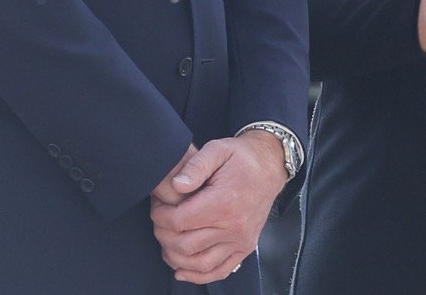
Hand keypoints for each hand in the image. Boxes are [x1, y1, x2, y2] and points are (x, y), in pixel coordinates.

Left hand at [148, 135, 286, 283]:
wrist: (268, 167)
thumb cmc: (240, 157)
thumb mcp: (217, 150)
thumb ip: (194, 166)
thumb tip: (175, 185)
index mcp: (223, 203)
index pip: (179, 221)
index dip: (159, 216)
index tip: (156, 206)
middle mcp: (233, 227)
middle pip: (185, 245)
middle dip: (163, 234)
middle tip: (158, 220)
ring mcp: (240, 241)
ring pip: (200, 263)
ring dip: (175, 257)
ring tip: (164, 242)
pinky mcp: (245, 248)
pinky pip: (220, 271)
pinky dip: (199, 276)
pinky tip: (181, 271)